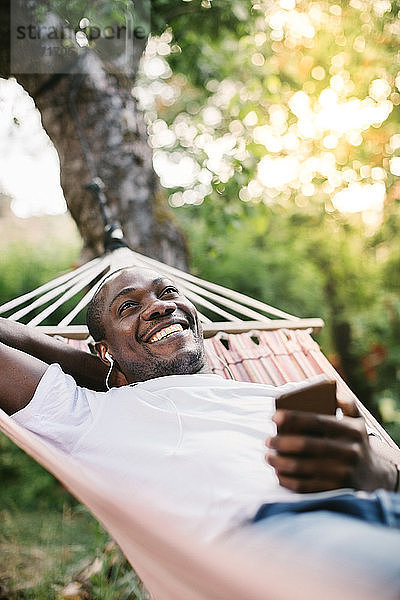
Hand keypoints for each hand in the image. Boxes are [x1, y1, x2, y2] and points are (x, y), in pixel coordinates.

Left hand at [265, 405, 395, 492]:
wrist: (374, 477)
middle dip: (281, 442)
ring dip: (280, 462)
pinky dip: (287, 480)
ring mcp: (343, 473)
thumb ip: (346, 402)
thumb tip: (332, 386)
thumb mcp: (357, 421)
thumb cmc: (355, 442)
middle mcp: (350, 452)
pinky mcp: (336, 491)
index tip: (274, 416)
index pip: (317, 421)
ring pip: (302, 467)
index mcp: (352, 430)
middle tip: (267, 440)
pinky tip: (278, 473)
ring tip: (269, 456)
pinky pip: (305, 487)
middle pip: (306, 445)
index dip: (293, 418)